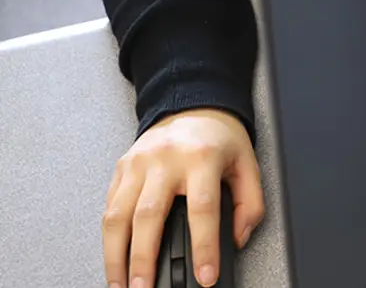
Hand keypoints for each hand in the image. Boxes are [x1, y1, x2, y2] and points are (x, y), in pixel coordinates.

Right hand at [102, 108, 263, 287]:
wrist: (194, 103)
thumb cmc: (219, 136)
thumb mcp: (247, 162)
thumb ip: (250, 202)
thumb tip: (239, 238)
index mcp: (202, 157)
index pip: (202, 208)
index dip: (204, 247)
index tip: (205, 276)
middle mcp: (166, 159)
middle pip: (149, 216)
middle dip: (144, 260)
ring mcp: (139, 162)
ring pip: (118, 215)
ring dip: (116, 257)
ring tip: (121, 285)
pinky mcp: (122, 167)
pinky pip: (108, 207)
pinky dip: (108, 238)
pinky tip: (114, 259)